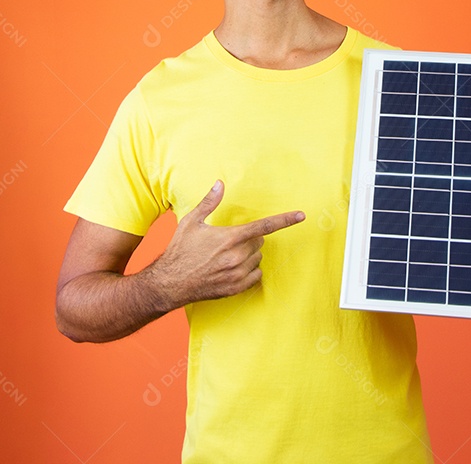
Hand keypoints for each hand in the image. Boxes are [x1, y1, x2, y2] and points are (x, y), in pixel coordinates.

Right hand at [151, 180, 303, 307]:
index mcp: (230, 237)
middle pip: (260, 242)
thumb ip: (209, 202)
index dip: (285, 220)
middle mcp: (237, 256)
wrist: (169, 282)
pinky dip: (249, 271)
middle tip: (228, 241)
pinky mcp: (236, 288)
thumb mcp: (191, 222)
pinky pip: (256, 275)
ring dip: (248, 255)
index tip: (301, 215)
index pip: (265, 226)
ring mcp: (237, 274)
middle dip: (249, 239)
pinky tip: (231, 269)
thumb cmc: (180, 250)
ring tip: (225, 256)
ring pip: (258, 258)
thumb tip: (220, 183)